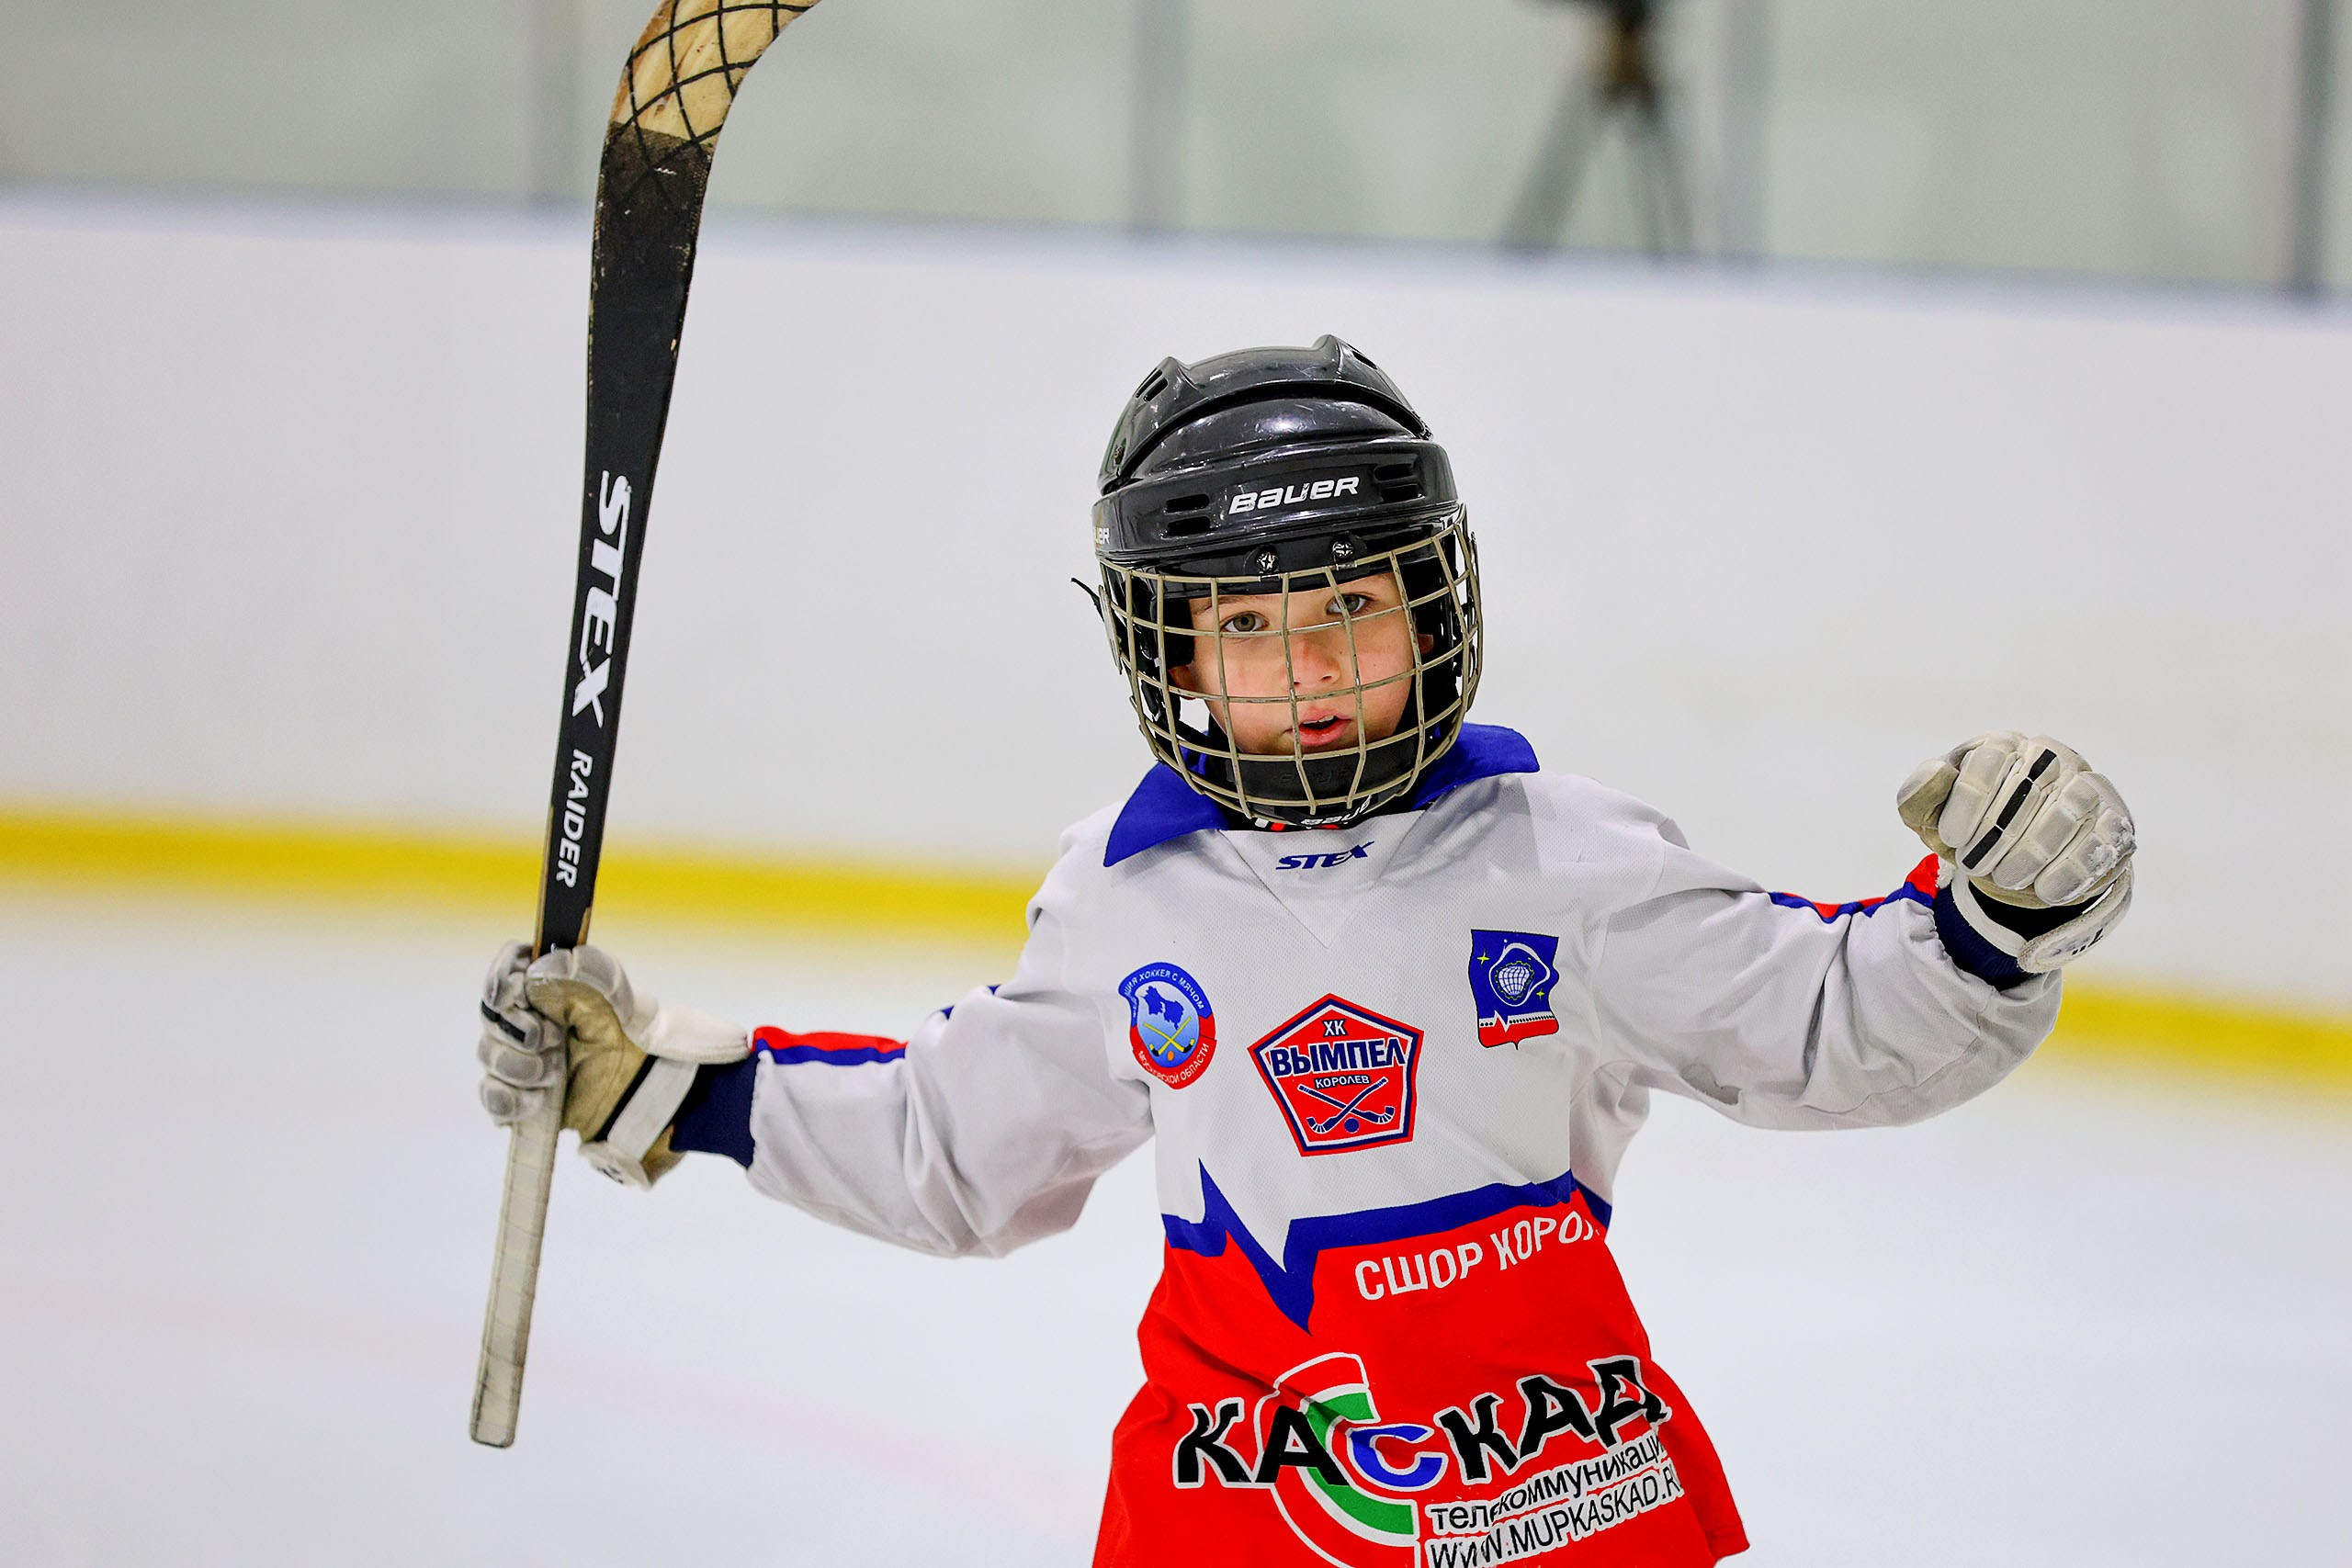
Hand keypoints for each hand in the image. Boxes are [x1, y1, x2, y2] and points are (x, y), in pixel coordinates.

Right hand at [478, 942, 749, 1185]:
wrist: (654, 1097)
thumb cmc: (641, 1041)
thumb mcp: (622, 1002)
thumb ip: (590, 976)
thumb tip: (547, 961)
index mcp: (553, 991)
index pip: (508, 971)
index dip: (501, 976)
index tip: (510, 992)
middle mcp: (533, 1022)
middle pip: (492, 1017)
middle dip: (516, 1030)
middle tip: (549, 1041)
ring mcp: (525, 1061)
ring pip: (490, 1057)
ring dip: (516, 1067)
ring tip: (553, 1075)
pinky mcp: (525, 1099)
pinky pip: (494, 1099)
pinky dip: (510, 1099)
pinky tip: (538, 1101)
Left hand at [1896, 732, 2135, 971]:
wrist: (2011, 867)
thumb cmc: (1968, 830)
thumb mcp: (1930, 817)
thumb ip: (1920, 793)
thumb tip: (1940, 772)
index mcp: (2003, 746)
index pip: (1993, 755)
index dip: (1970, 799)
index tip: (1953, 838)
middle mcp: (2051, 757)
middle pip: (2034, 782)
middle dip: (1999, 833)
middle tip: (1976, 866)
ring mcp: (2088, 786)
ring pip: (2074, 805)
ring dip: (2035, 849)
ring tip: (2007, 878)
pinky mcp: (2115, 822)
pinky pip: (2104, 838)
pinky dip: (2072, 868)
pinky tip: (2046, 890)